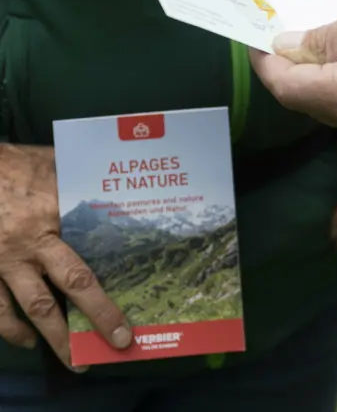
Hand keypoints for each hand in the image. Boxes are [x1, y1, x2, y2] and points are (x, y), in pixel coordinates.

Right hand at [0, 144, 131, 370]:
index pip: (95, 243)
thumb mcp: (52, 163)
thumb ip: (78, 178)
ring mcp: (4, 261)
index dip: (116, 269)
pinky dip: (12, 330)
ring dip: (56, 339)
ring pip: (34, 308)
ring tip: (77, 360)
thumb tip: (113, 184)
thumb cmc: (15, 164)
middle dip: (97, 316)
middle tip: (118, 342)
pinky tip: (27, 340)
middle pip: (72, 284)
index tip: (136, 291)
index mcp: (57, 212)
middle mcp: (33, 241)